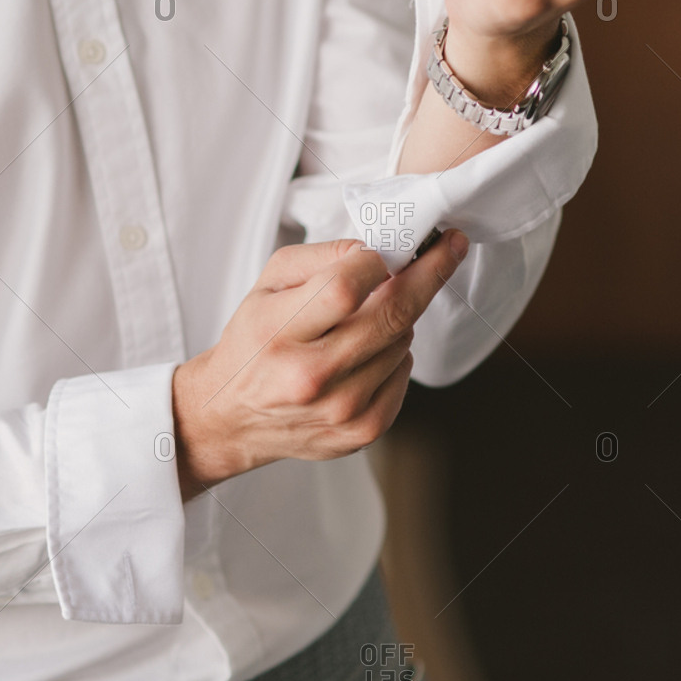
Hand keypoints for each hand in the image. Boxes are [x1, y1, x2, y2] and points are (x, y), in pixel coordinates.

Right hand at [171, 231, 468, 496]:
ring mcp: (340, 409)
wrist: (232, 416)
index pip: (346, 287)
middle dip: (429, 274)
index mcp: (276, 331)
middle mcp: (309, 375)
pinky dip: (395, 355)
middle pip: (391, 315)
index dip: (376, 262)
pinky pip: (404, 375)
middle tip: (447, 249)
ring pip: (402, 342)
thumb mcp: (266, 284)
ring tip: (367, 319)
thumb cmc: (253, 342)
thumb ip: (320, 257)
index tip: (392, 249)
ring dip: (398, 319)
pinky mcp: (361, 431)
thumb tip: (377, 252)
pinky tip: (368, 353)